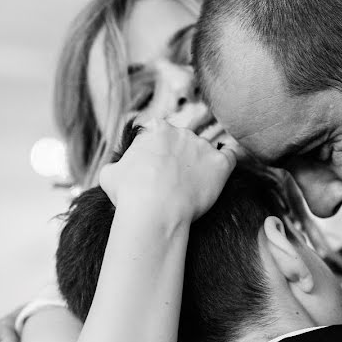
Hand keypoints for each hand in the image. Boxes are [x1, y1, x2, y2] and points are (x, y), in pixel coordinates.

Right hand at [99, 118, 237, 222]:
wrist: (154, 211)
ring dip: (202, 163)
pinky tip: (224, 170)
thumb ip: (115, 166)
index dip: (161, 149)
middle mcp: (181, 132)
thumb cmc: (129, 195)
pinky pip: (232, 155)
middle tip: (176, 180)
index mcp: (156, 130)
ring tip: (196, 184)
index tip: (159, 166)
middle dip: (182, 156)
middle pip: (185, 140)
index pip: (162, 132)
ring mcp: (203, 147)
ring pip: (206, 150)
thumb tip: (115, 169)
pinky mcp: (220, 164)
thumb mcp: (109, 175)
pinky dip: (229, 160)